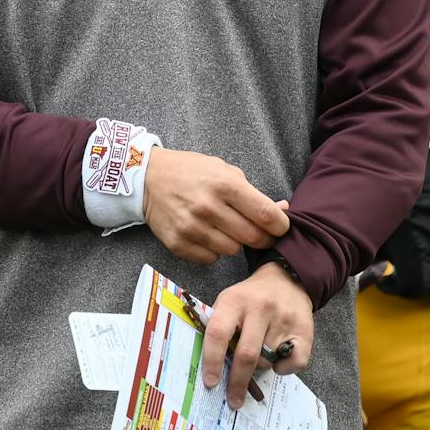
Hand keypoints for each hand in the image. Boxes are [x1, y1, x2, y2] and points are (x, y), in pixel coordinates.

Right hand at [143, 148, 289, 263]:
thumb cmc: (192, 172)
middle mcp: (208, 207)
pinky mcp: (178, 243)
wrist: (148, 178)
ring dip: (235, 243)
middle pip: (253, 237)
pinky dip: (214, 250)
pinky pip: (211, 259)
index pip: (265, 214)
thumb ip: (253, 193)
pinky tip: (207, 234)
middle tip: (258, 232)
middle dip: (263, 237)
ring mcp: (192, 227)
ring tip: (225, 228)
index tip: (281, 227)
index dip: (280, 225)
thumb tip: (282, 211)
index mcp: (224, 184)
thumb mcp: (224, 171)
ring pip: (233, 250)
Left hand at [198, 262, 312, 408]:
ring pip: (268, 361)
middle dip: (238, 382)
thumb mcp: (229, 303)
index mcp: (234, 300)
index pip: (218, 333)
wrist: (286, 280)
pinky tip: (278, 358)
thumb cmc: (250, 299)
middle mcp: (260, 308)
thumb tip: (212, 371)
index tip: (211, 383)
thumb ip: (220, 329)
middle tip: (234, 400)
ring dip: (259, 368)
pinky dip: (283, 369)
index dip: (212, 361)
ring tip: (259, 354)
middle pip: (247, 354)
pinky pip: (293, 364)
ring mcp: (284, 318)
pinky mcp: (305, 330)